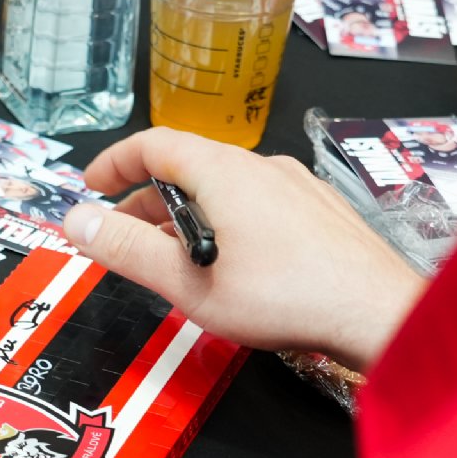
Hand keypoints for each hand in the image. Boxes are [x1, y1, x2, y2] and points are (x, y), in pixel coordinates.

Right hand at [68, 128, 425, 371]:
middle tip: (123, 236)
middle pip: (189, 166)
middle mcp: (262, 166)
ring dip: (188, 214)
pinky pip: (258, 202)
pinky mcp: (319, 210)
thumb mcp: (190, 284)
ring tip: (173, 259)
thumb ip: (128, 251)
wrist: (378, 313)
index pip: (153, 144)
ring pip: (225, 186)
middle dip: (147, 200)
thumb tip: (78, 222)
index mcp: (223, 172)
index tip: (92, 186)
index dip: (114, 162)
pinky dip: (226, 221)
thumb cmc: (289, 299)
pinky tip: (230, 265)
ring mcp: (296, 186)